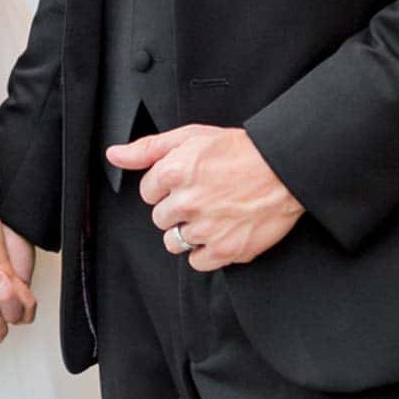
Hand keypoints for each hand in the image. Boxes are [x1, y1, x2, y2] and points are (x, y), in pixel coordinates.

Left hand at [106, 124, 303, 271]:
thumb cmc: (241, 150)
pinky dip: (206, 251)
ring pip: (174, 242)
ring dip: (189, 231)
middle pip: (160, 218)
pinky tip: (219, 232)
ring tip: (212, 214)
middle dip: (176, 209)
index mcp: (173, 172)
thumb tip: (114, 155)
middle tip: (203, 196)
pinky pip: (197, 262)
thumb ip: (148, 148)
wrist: (284, 168)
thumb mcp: (190, 136)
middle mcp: (186, 202)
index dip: (166, 187)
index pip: (147, 192)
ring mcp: (206, 229)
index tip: (186, 181)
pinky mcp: (226, 250)